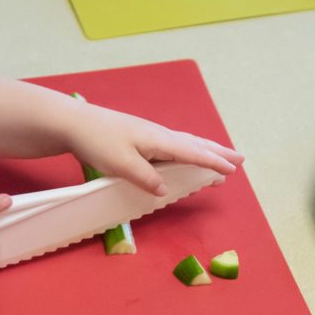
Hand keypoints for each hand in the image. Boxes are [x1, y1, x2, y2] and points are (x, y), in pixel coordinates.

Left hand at [68, 102, 243, 195]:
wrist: (74, 123)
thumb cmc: (97, 141)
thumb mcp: (121, 164)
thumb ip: (145, 177)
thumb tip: (166, 190)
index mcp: (158, 140)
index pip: (192, 152)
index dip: (213, 162)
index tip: (232, 170)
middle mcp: (158, 135)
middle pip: (195, 144)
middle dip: (217, 153)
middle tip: (240, 160)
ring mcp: (149, 135)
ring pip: (185, 143)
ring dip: (205, 151)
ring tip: (220, 160)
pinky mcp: (139, 138)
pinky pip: (173, 145)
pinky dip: (187, 151)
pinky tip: (185, 156)